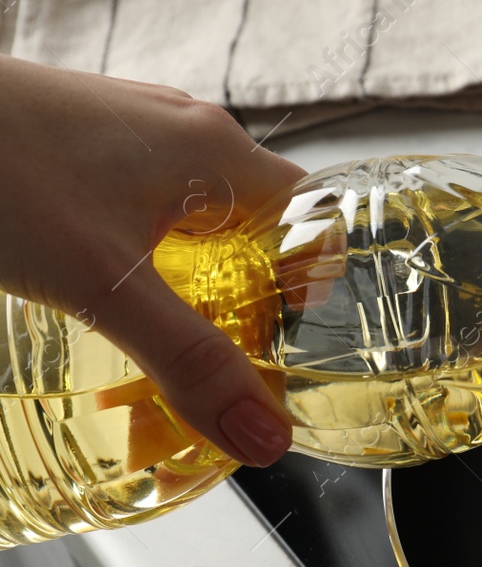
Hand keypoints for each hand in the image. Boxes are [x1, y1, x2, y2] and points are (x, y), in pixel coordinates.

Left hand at [0, 55, 304, 466]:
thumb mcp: (103, 288)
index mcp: (220, 151)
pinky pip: (140, 201)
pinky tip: (88, 282)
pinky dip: (136, 250)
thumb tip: (264, 437)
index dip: (311, 287)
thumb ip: (190, 364)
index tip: (276, 340)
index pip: (317, 220)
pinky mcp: (79, 137)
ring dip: (188, 275)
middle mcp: (185, 129)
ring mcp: (129, 128)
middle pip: (256, 223)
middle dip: (245, 295)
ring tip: (146, 328)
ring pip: (194, 213)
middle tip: (212, 355)